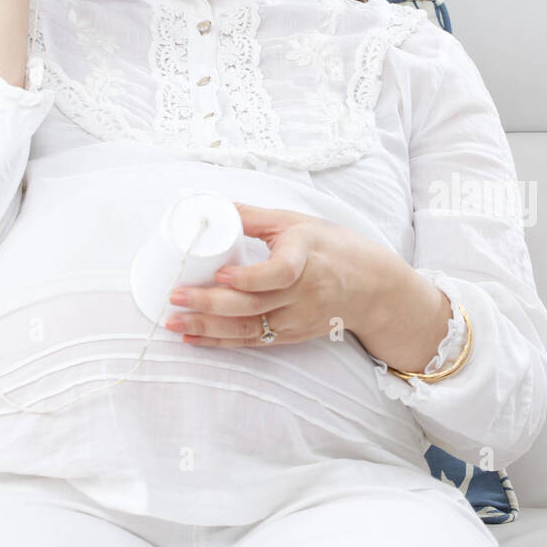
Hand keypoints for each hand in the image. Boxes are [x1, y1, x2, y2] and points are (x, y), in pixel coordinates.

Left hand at [164, 203, 391, 347]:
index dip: (250, 277)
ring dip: (208, 327)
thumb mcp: (297, 222)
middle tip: (175, 296)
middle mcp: (302, 294)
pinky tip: (193, 337)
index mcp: (305, 257)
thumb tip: (212, 204)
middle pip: (253, 305)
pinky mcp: (291, 335)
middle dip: (210, 304)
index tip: (222, 274)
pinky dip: (220, 341)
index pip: (280, 273)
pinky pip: (252, 341)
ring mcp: (296, 319)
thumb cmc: (332, 248)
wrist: (372, 288)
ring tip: (174, 322)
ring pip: (248, 328)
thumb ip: (254, 217)